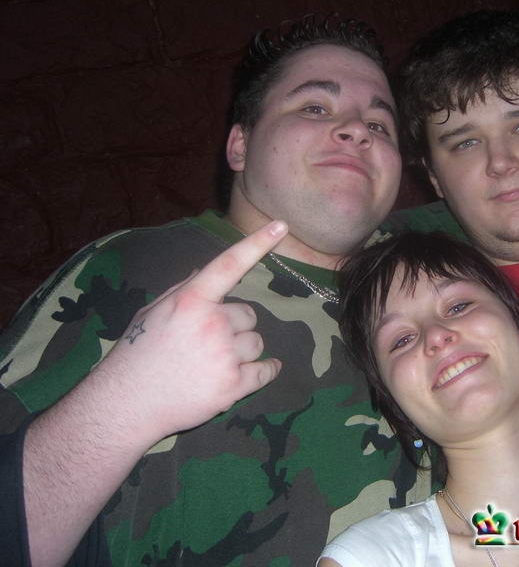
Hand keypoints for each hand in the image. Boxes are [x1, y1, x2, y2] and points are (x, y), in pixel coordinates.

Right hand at [96, 220, 288, 442]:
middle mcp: (211, 323)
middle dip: (234, 326)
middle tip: (207, 342)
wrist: (126, 404)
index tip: (281, 225)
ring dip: (243, 350)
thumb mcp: (153, 312)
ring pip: (256, 342)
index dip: (257, 243)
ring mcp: (224, 355)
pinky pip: (266, 370)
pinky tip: (255, 372)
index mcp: (190, 301)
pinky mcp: (233, 386)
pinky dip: (266, 370)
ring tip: (213, 362)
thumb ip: (184, 291)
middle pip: (248, 315)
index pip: (229, 264)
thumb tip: (206, 272)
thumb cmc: (137, 354)